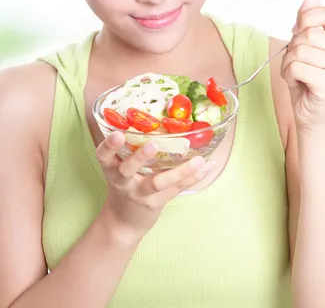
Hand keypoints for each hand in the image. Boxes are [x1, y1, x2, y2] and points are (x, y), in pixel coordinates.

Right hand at [96, 132, 215, 238]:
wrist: (123, 222)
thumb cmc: (125, 183)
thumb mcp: (119, 166)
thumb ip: (130, 146)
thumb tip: (155, 113)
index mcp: (112, 168)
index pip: (103, 156)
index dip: (109, 145)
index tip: (117, 134)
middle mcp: (123, 181)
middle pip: (127, 170)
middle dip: (139, 157)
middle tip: (152, 144)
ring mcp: (140, 193)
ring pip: (158, 182)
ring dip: (180, 171)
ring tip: (198, 159)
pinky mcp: (156, 202)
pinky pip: (177, 188)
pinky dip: (195, 176)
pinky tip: (209, 165)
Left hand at [281, 0, 324, 132]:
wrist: (311, 114)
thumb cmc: (308, 78)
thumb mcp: (306, 44)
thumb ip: (309, 19)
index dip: (305, 19)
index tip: (299, 31)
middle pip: (308, 34)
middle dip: (293, 47)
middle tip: (298, 61)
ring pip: (299, 51)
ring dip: (289, 62)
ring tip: (299, 73)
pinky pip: (296, 67)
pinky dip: (288, 74)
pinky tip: (299, 82)